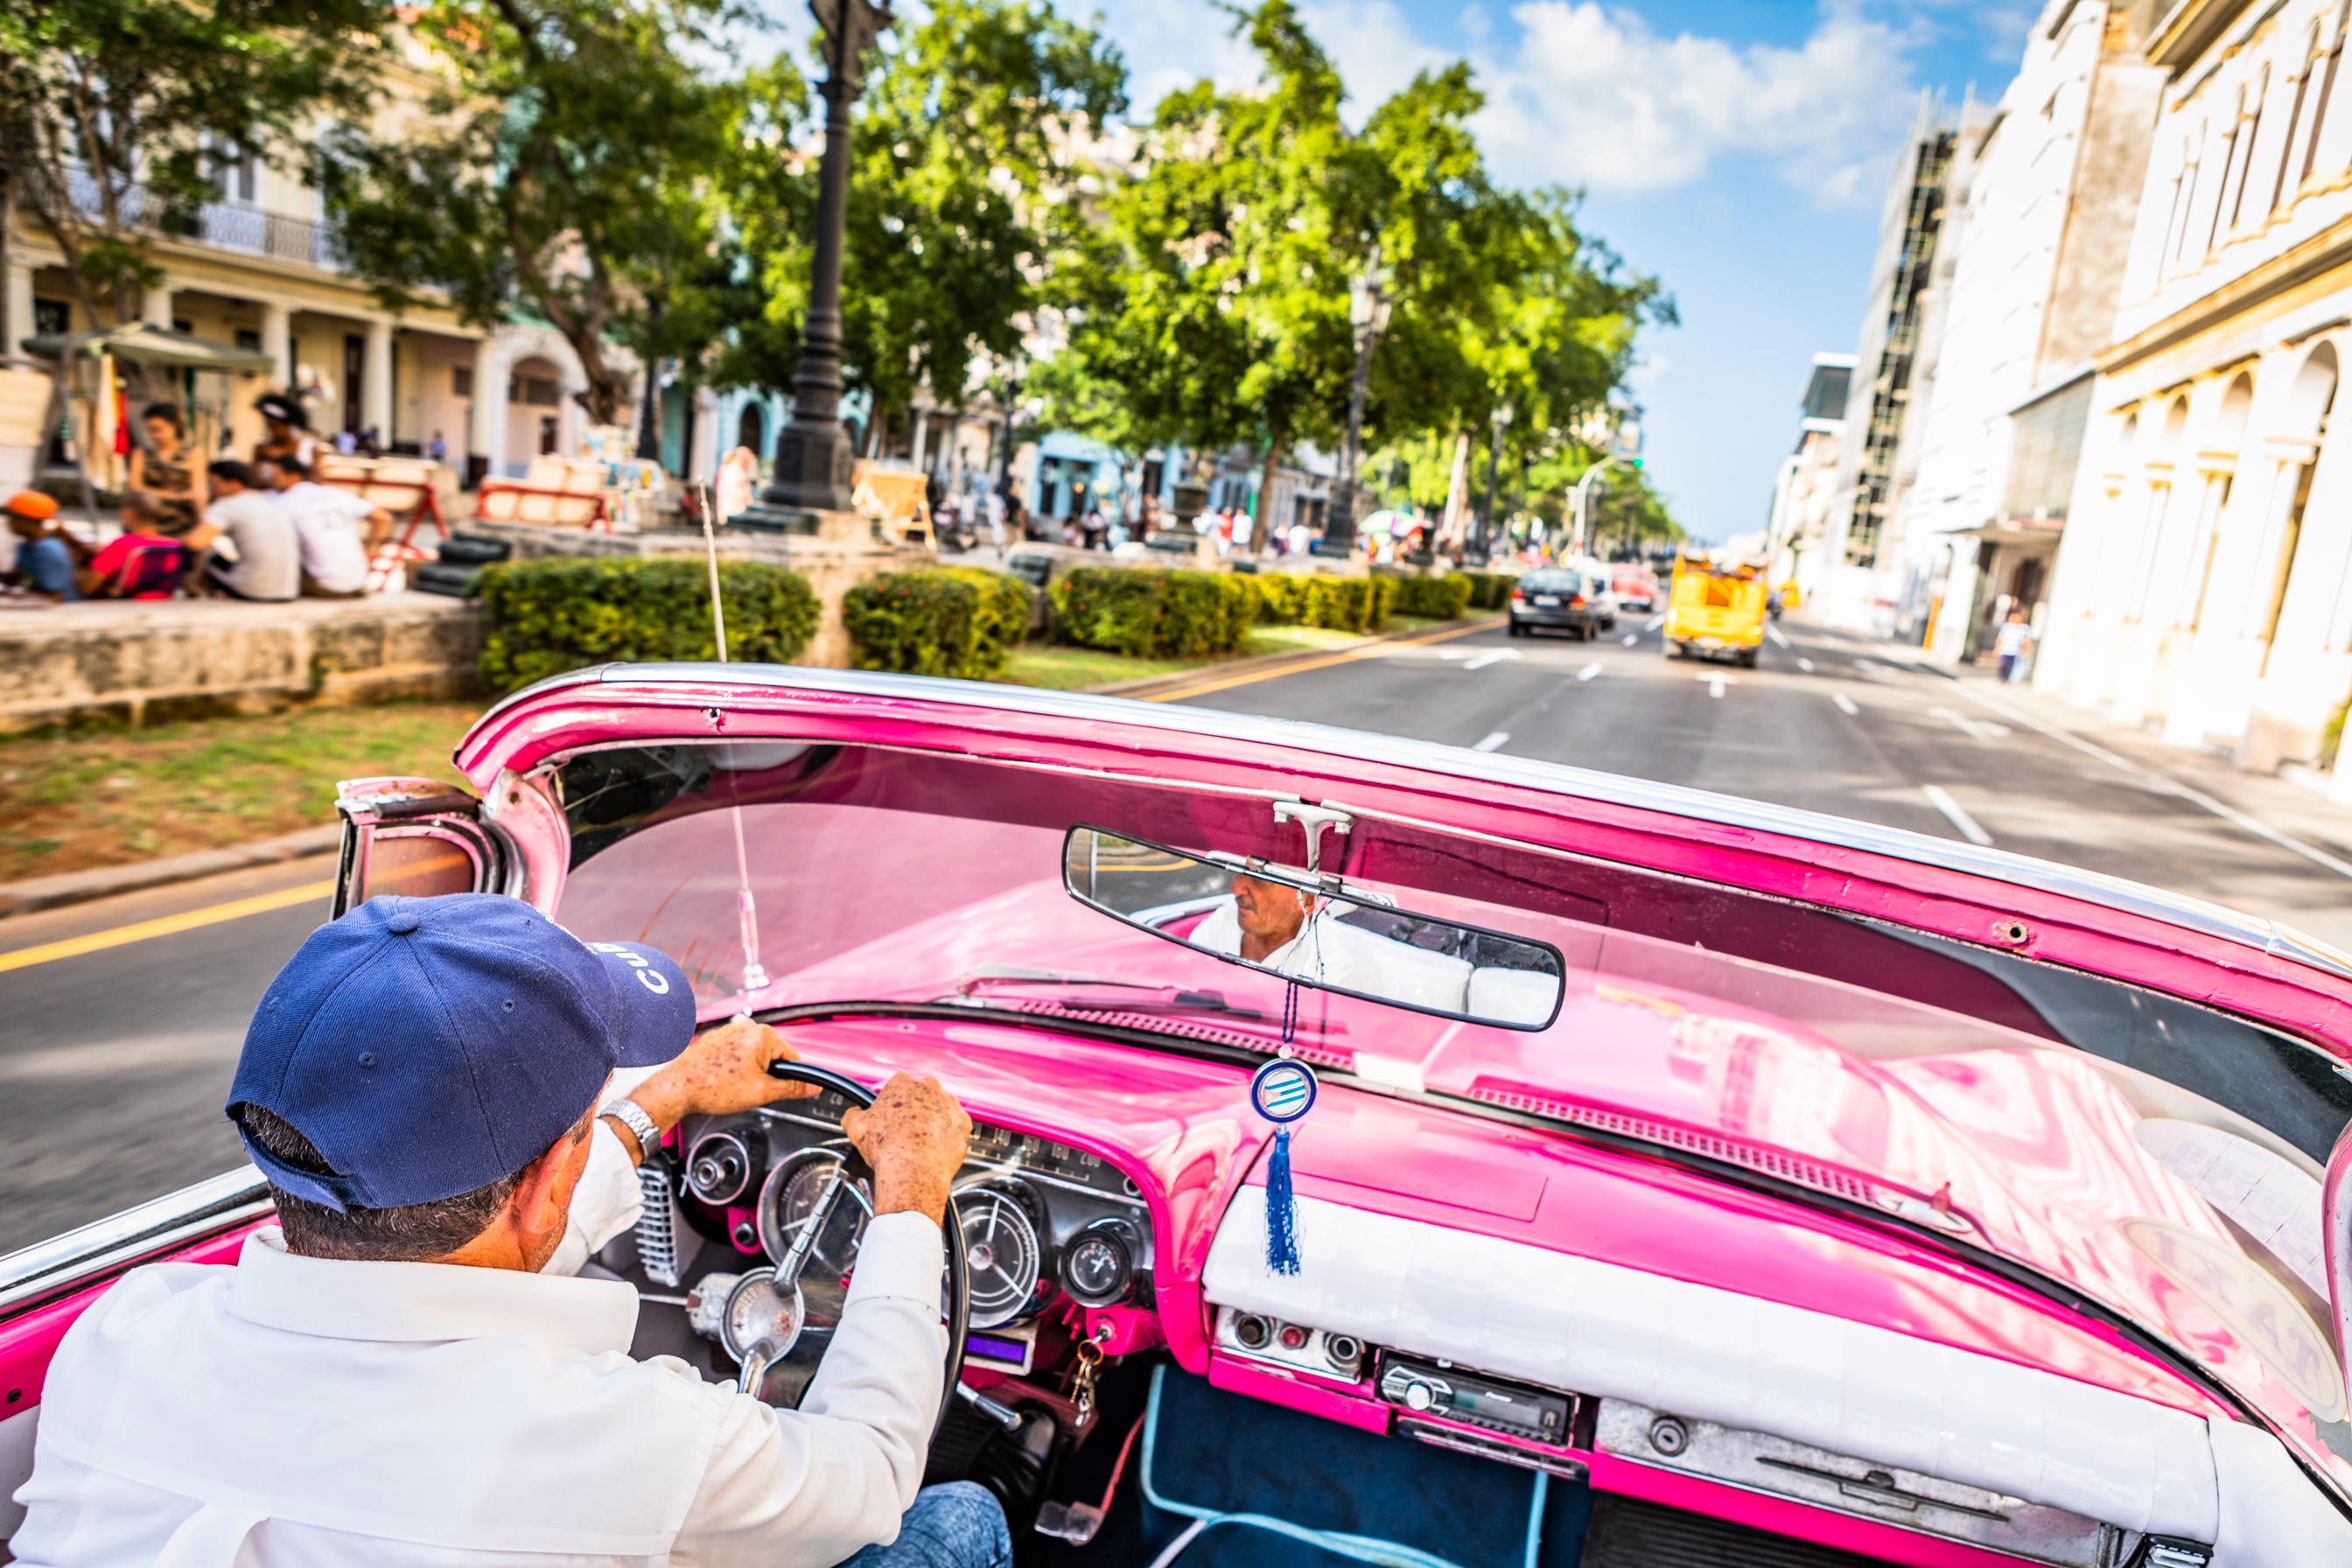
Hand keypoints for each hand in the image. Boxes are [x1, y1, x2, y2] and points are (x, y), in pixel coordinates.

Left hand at [609, 1018, 816, 1161]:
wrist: (677, 1088)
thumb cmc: (713, 1087)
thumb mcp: (762, 1092)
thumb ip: (792, 1088)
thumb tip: (811, 1087)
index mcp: (762, 1034)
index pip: (792, 1057)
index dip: (789, 1078)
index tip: (782, 1090)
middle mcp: (746, 1026)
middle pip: (772, 1056)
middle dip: (766, 1075)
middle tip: (750, 1090)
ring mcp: (730, 1031)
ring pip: (754, 1056)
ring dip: (750, 1072)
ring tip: (733, 1086)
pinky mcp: (717, 1039)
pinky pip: (737, 1055)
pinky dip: (735, 1069)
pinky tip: (723, 1081)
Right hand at [841, 1074, 970, 1223]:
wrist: (913, 1173)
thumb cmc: (887, 1150)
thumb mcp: (855, 1127)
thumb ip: (853, 1114)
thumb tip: (853, 1113)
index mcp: (903, 1083)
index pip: (897, 1088)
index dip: (892, 1105)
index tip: (890, 1118)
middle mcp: (929, 1088)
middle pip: (920, 1096)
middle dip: (914, 1111)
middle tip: (904, 1132)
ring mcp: (950, 1104)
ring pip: (940, 1110)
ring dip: (932, 1122)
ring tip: (920, 1143)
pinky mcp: (964, 1123)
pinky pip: (954, 1127)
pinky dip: (947, 1136)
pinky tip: (934, 1149)